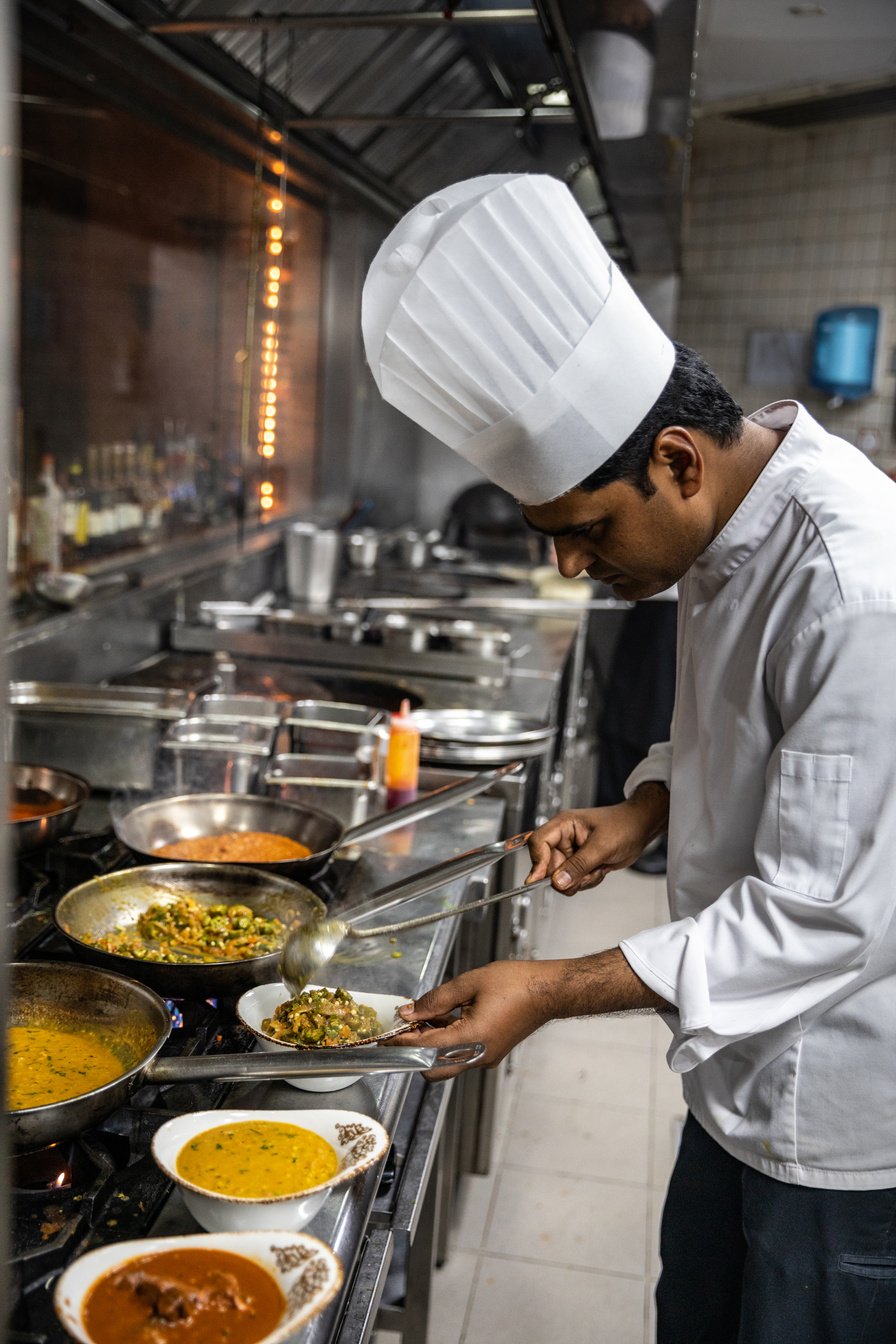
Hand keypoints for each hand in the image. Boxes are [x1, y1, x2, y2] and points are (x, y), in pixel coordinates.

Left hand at [396, 961, 559, 1078]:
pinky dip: (446, 1041)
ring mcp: (485, 1058)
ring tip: (422, 1016)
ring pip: (445, 1063)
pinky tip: (444, 1017)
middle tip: (403, 1027)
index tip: (383, 1039)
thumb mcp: (470, 983)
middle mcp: (478, 1056)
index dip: (401, 1043)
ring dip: (430, 1044)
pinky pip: (460, 1055)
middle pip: (432, 1069)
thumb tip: (410, 1011)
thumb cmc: (515, 983)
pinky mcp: (490, 1053)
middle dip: (413, 1051)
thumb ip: (436, 999)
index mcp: (472, 1039)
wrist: (549, 991)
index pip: (425, 1049)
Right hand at [528, 783, 669, 894]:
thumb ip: (579, 865)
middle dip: (567, 876)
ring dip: (580, 880)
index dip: (537, 862)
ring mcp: (571, 852)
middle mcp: (564, 838)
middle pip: (548, 865)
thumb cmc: (624, 825)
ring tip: (597, 868)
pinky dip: (586, 881)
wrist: (640, 829)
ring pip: (561, 877)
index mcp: (563, 825)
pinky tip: (599, 870)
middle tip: (584, 875)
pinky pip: (573, 881)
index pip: (538, 842)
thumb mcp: (602, 846)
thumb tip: (558, 881)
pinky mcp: (579, 863)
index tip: (539, 879)